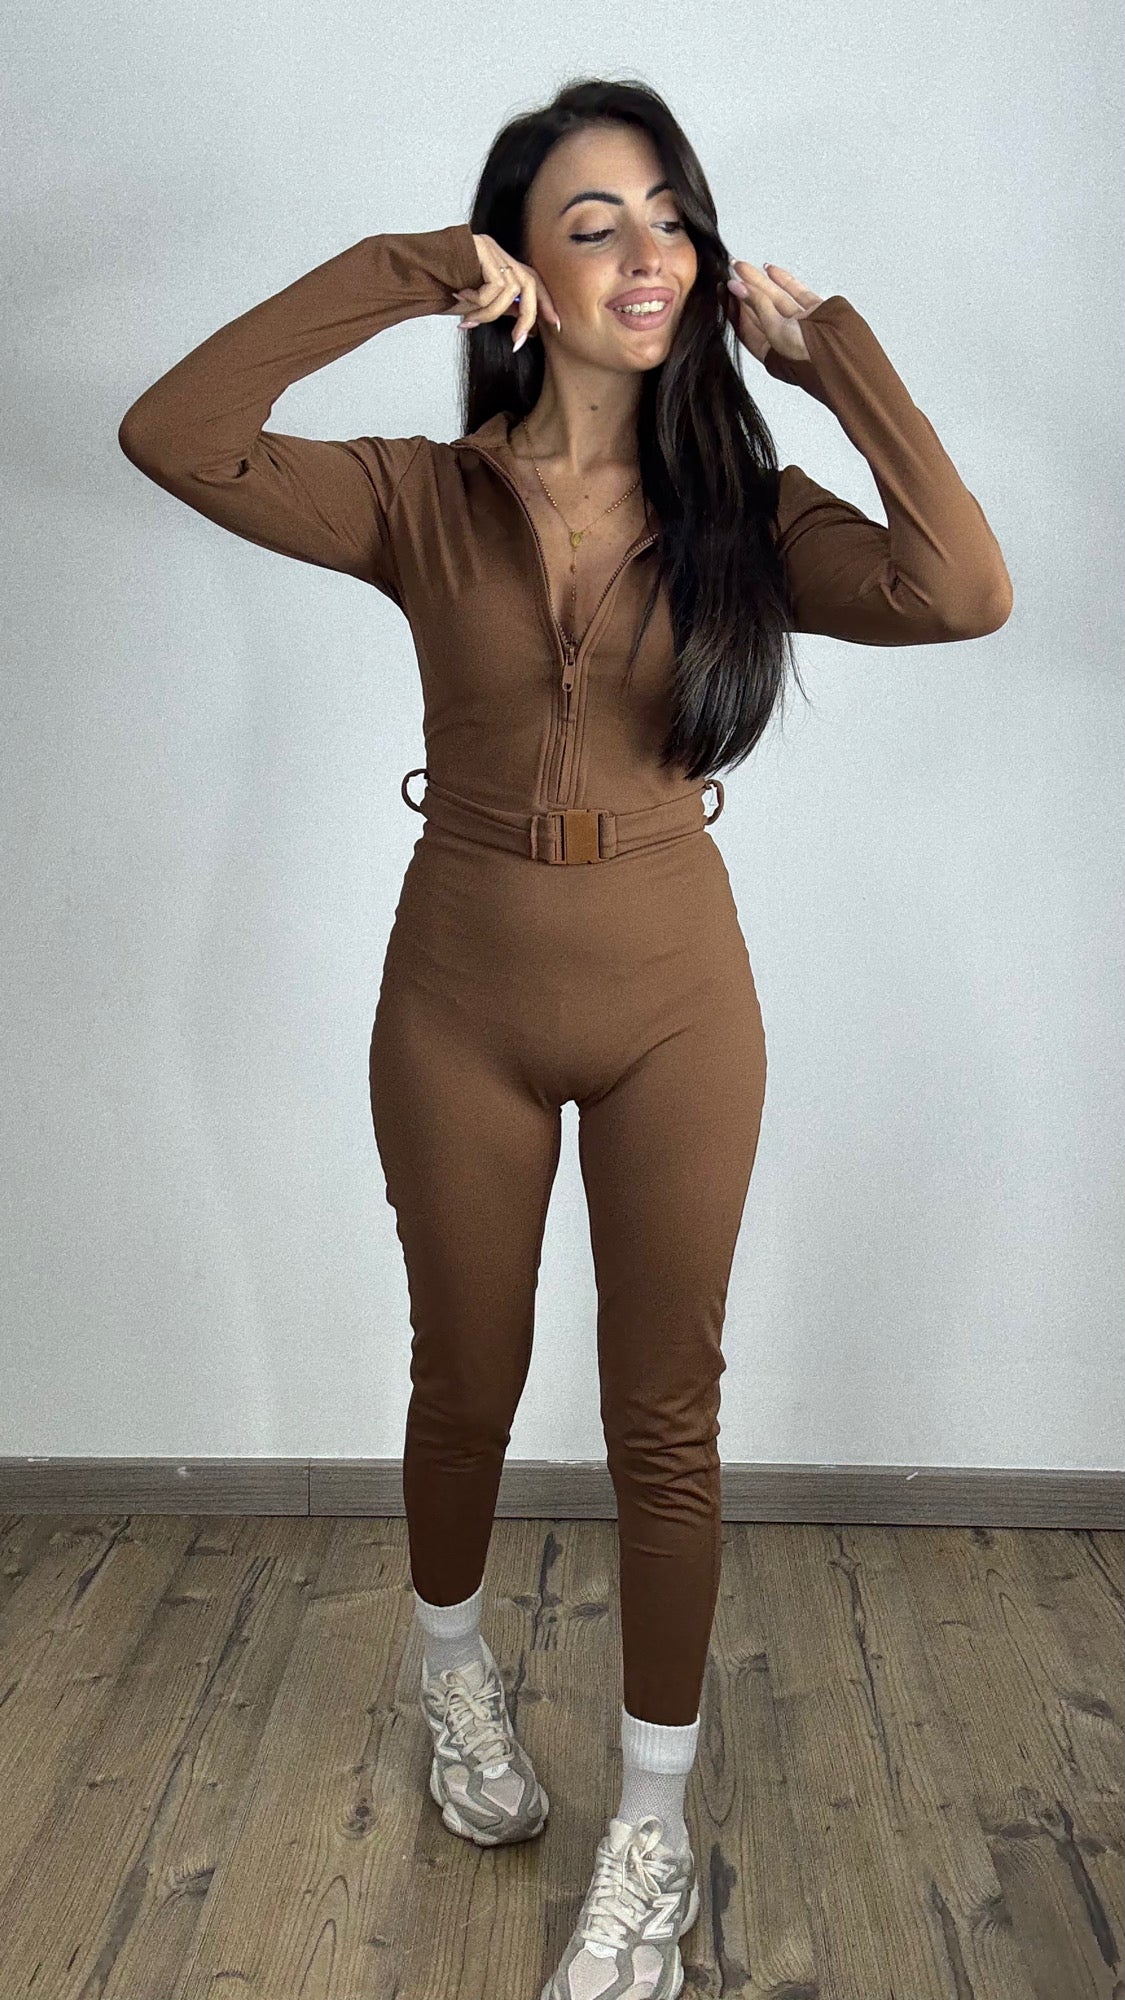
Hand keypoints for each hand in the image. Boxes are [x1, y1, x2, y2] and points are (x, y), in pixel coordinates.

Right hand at [450, 232, 561, 350]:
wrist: (413, 274)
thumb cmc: (441, 290)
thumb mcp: (477, 305)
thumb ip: (502, 308)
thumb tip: (527, 325)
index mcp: (501, 263)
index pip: (533, 281)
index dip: (546, 303)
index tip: (556, 326)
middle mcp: (499, 252)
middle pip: (530, 284)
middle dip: (528, 318)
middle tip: (516, 343)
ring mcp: (490, 247)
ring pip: (510, 291)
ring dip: (489, 314)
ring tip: (469, 319)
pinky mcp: (481, 247)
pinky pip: (494, 287)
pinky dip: (479, 302)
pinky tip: (460, 297)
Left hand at [724, 261, 823, 364]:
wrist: (845, 355)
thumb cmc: (809, 356)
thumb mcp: (776, 331)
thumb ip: (758, 306)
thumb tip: (736, 286)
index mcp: (772, 352)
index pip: (747, 327)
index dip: (734, 308)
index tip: (723, 289)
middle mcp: (785, 338)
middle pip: (759, 310)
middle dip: (744, 290)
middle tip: (730, 271)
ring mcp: (801, 323)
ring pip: (776, 298)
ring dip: (760, 281)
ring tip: (743, 265)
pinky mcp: (816, 311)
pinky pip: (796, 293)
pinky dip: (784, 280)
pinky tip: (770, 269)